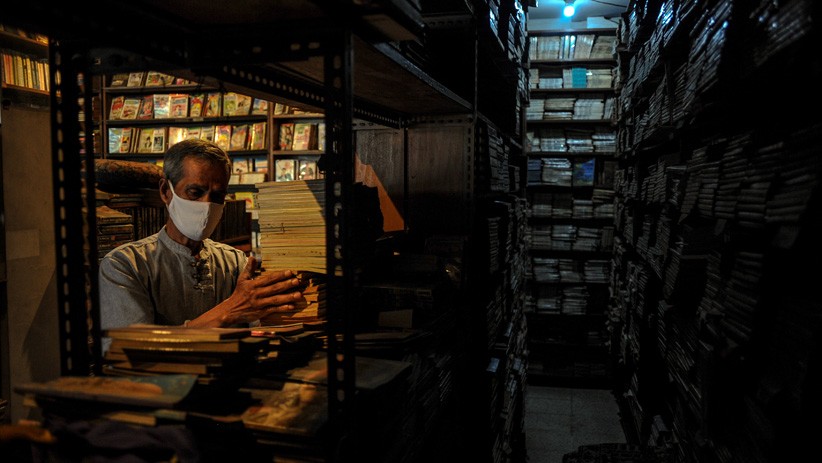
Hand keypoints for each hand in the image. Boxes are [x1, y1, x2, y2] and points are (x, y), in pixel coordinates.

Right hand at [187, 258, 303, 327]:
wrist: (230, 310)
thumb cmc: (238, 293)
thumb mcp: (242, 279)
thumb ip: (249, 268)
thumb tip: (252, 256)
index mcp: (254, 285)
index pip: (269, 279)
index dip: (280, 275)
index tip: (290, 272)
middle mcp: (257, 294)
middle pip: (274, 288)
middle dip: (286, 285)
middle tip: (296, 281)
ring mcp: (260, 304)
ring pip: (275, 300)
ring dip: (287, 297)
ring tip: (298, 294)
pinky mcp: (261, 312)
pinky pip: (273, 310)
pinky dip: (282, 308)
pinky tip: (291, 306)